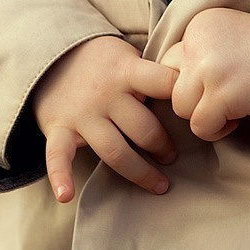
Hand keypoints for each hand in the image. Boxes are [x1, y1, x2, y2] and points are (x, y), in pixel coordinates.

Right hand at [32, 35, 177, 202]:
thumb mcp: (128, 54)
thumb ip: (152, 72)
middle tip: (172, 157)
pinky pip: (58, 155)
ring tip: (160, 184)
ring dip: (140, 172)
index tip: (198, 113)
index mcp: (126, 71)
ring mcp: (82, 114)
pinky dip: (60, 176)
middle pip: (143, 128)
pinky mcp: (59, 129)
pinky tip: (66, 196)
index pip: (162, 82)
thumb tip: (193, 88)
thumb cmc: (102, 59)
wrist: (51, 53)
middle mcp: (105, 94)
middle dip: (163, 147)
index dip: (182, 97)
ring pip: (114, 151)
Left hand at [158, 7, 249, 141]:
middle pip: (169, 85)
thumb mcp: (230, 37)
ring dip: (204, 114)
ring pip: (181, 108)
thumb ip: (202, 53)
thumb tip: (179, 86)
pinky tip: (238, 118)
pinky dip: (217, 130)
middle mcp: (197, 42)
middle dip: (194, 98)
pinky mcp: (222, 94)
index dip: (191, 79)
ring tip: (231, 108)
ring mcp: (208, 68)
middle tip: (222, 98)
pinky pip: (200, 126)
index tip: (216, 83)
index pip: (170, 61)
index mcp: (199, 25)